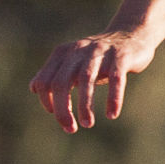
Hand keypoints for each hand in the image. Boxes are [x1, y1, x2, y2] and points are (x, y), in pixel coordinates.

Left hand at [30, 31, 154, 133]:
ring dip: (85, 106)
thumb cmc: (98, 56)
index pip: (44, 81)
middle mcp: (79, 50)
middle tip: (70, 129)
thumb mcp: (73, 62)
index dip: (47, 101)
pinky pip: (116, 79)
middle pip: (61, 83)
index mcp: (63, 53)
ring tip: (87, 124)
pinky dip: (113, 98)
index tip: (57, 115)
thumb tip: (33, 87)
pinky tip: (112, 115)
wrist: (131, 35)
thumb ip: (53, 74)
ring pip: (86, 80)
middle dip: (62, 110)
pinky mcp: (121, 56)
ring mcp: (100, 52)